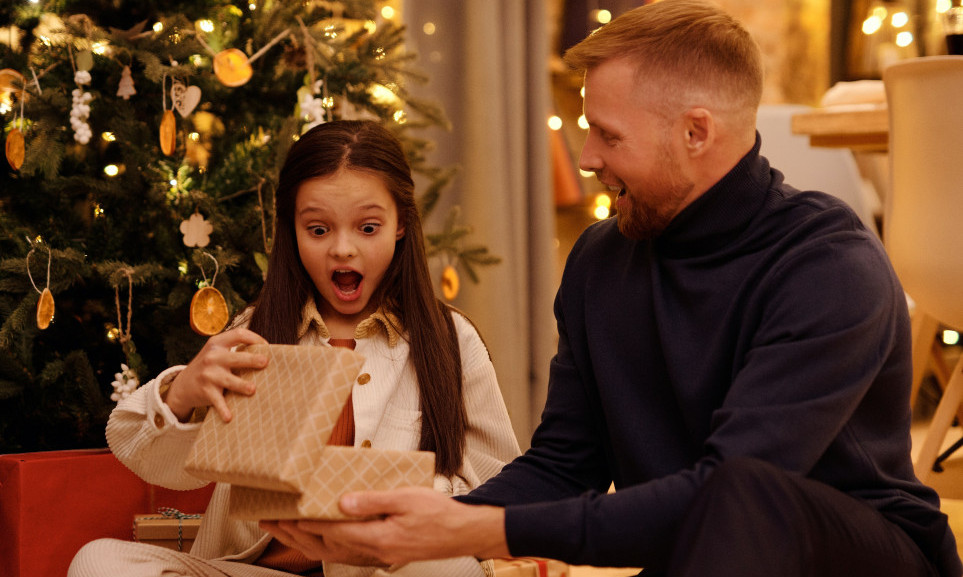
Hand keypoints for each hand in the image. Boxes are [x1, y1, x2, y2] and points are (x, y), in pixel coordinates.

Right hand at [164, 327, 268, 421]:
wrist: (183, 384)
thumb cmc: (210, 367)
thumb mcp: (217, 353)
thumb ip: (235, 351)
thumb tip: (268, 355)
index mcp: (217, 343)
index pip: (238, 334)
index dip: (254, 338)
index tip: (267, 345)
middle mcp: (212, 357)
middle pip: (235, 357)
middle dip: (251, 359)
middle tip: (265, 362)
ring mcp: (208, 374)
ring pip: (227, 380)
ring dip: (241, 385)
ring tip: (252, 389)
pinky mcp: (205, 391)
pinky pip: (217, 401)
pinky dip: (223, 409)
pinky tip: (229, 417)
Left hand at [259, 487, 508, 565]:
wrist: (463, 533)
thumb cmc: (439, 512)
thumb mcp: (406, 498)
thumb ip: (373, 501)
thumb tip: (342, 502)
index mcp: (379, 537)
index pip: (333, 531)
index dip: (306, 523)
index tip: (285, 514)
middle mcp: (375, 551)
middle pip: (326, 546)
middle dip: (296, 535)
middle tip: (271, 522)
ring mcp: (379, 556)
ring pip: (334, 552)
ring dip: (307, 540)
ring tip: (286, 529)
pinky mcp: (385, 554)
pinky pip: (348, 553)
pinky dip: (328, 545)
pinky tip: (321, 538)